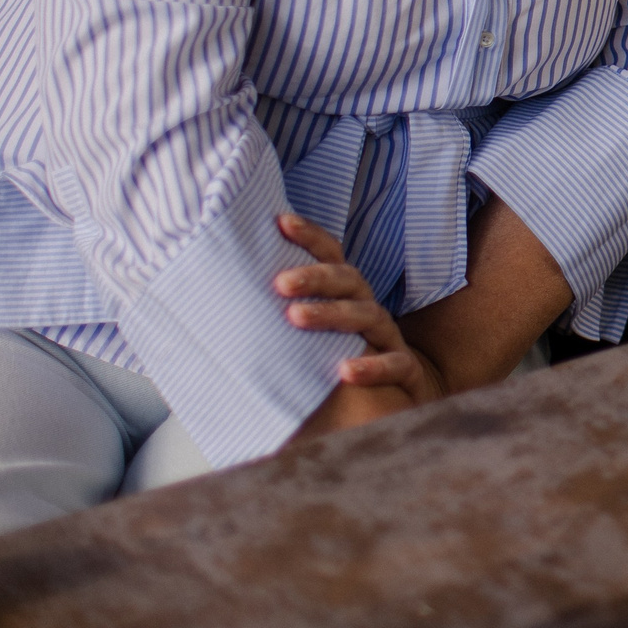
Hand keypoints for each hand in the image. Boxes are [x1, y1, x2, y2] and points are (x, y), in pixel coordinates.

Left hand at [275, 213, 448, 437]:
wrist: (399, 405)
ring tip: (296, 317)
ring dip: (333, 314)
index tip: (281, 223)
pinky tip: (344, 372)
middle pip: (350, 282)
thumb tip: (219, 328)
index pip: (333, 260)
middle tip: (280, 283)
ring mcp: (391, 341)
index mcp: (349, 301)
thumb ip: (280, 333)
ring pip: (369, 316)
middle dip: (315, 277)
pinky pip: (395, 365)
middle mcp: (371, 314)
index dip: (311, 238)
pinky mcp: (408, 374)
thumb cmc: (342, 370)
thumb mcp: (313, 346)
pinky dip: (372, 367)